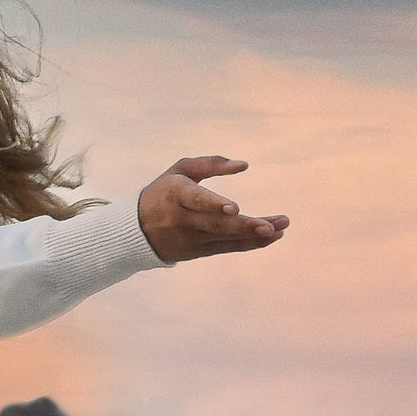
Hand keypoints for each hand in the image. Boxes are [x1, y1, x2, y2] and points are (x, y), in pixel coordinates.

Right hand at [139, 156, 288, 263]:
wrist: (136, 230)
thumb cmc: (163, 192)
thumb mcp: (179, 171)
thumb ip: (210, 163)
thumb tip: (244, 165)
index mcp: (175, 194)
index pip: (195, 200)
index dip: (214, 205)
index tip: (234, 208)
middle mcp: (182, 219)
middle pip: (216, 224)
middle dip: (245, 225)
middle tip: (271, 225)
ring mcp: (190, 238)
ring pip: (226, 237)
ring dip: (255, 234)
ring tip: (281, 228)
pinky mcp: (197, 252)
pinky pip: (228, 247)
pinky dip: (250, 243)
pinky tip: (272, 236)